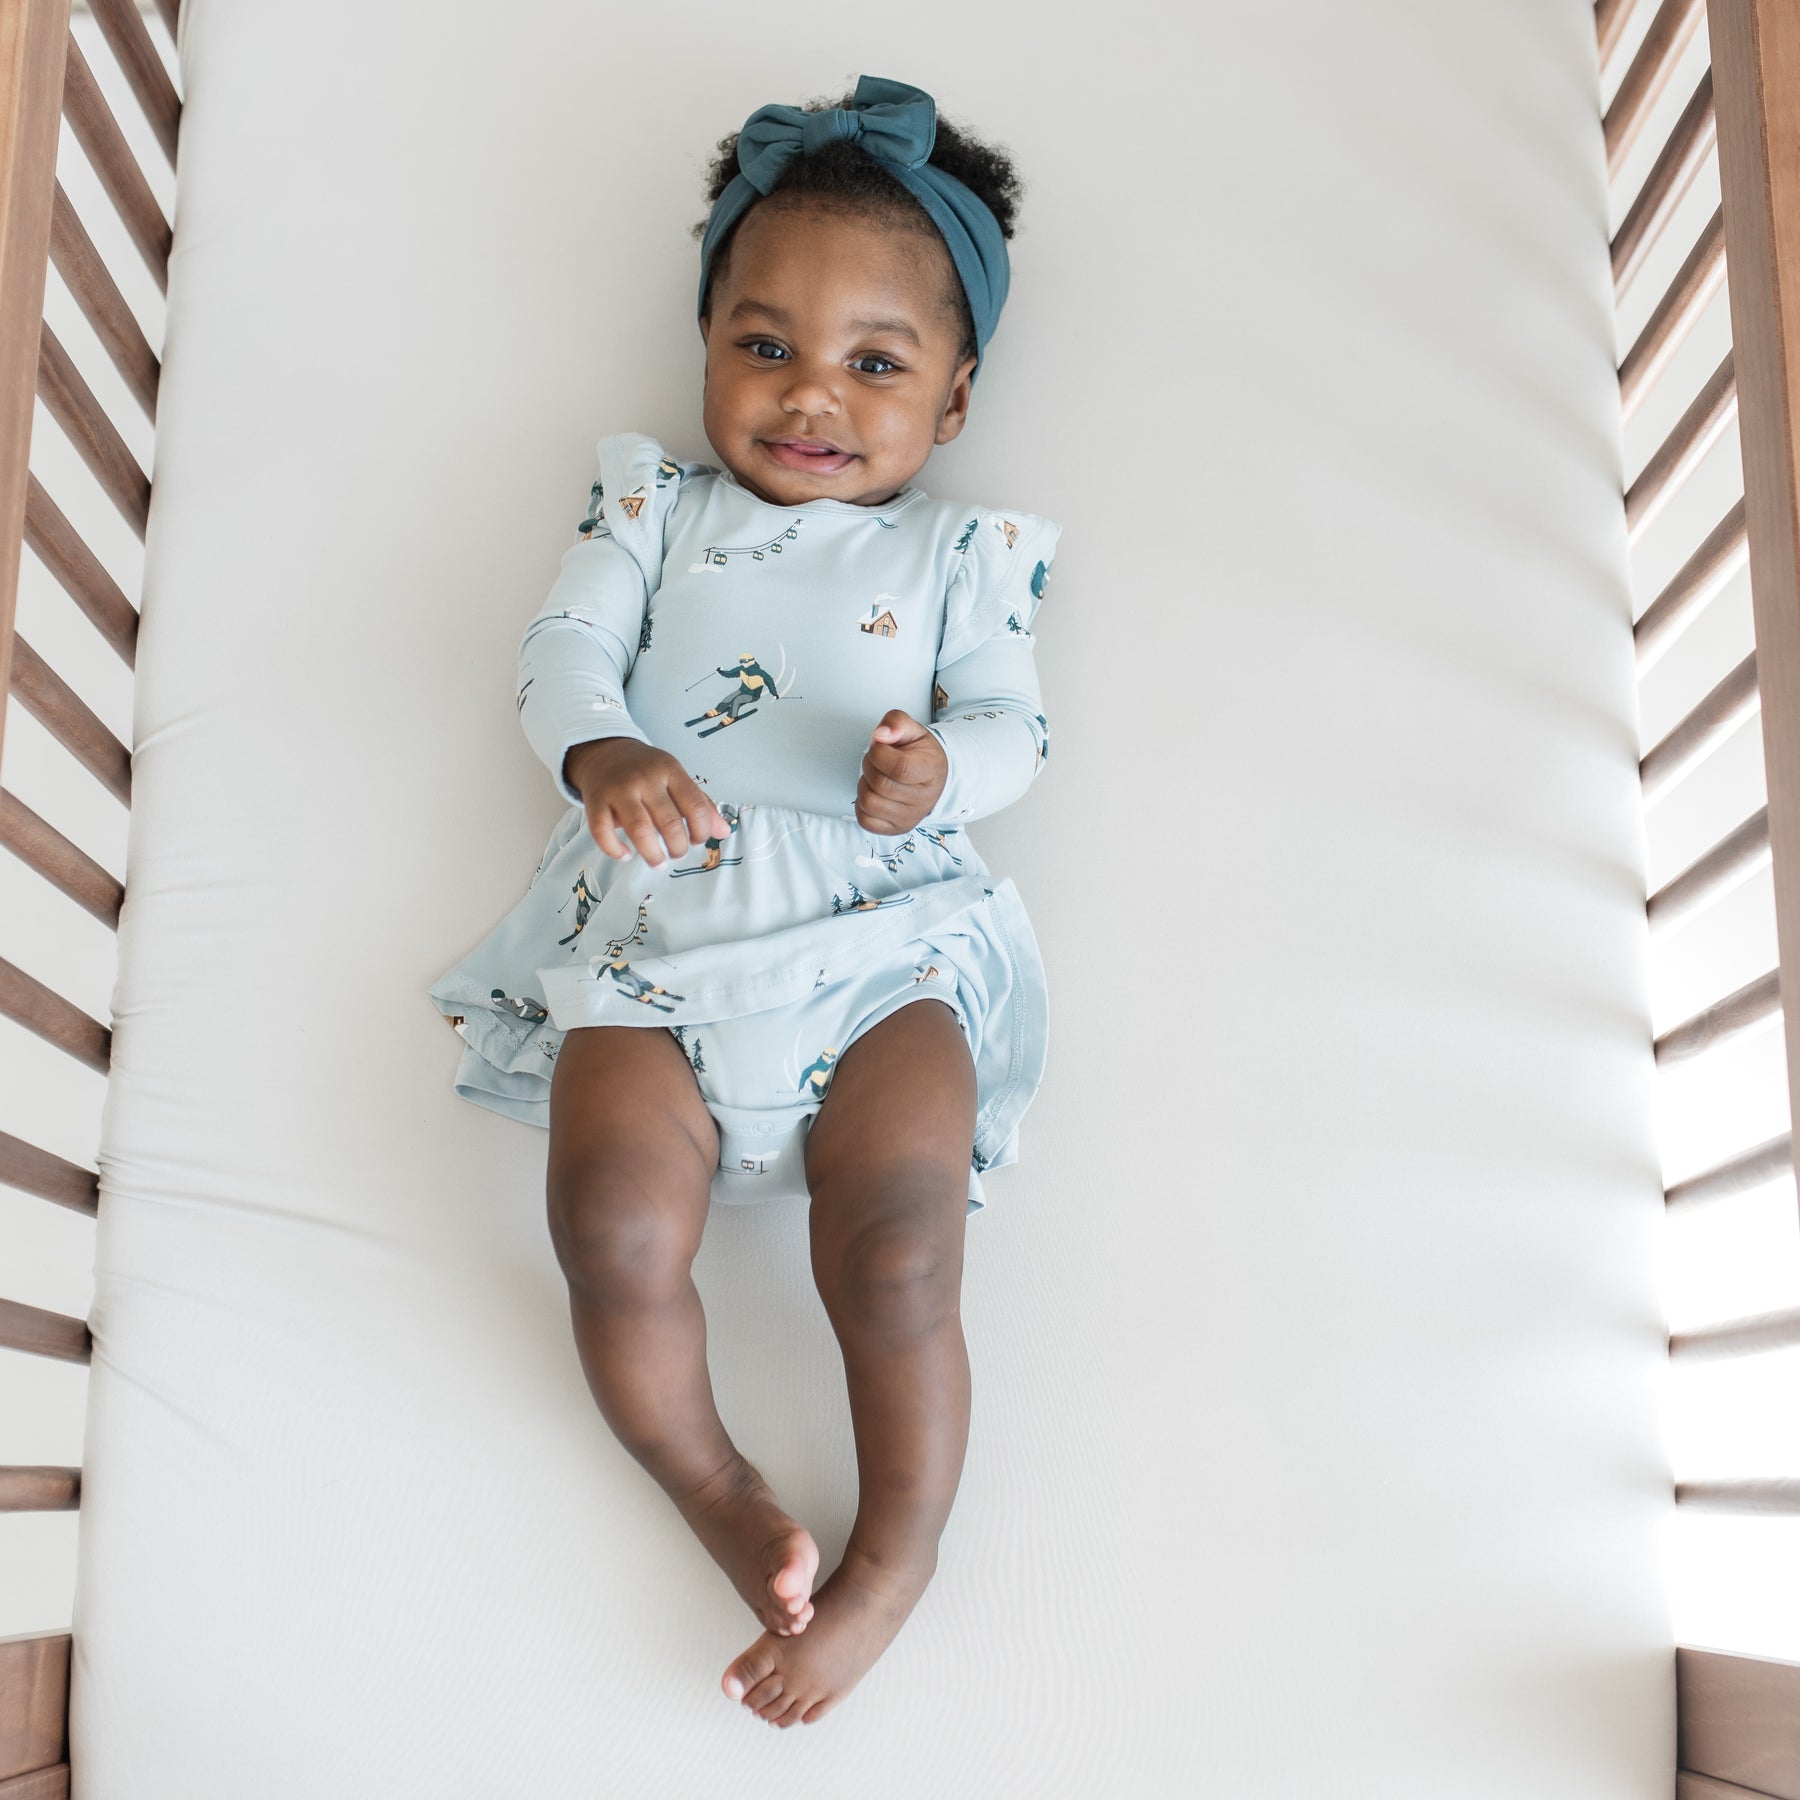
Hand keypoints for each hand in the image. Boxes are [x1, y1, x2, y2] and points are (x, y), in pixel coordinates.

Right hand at [563, 737, 729, 866]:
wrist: (604, 753)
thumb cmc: (646, 771)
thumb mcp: (676, 778)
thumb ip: (700, 804)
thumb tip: (723, 832)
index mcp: (670, 770)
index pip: (695, 806)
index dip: (702, 830)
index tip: (697, 840)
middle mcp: (645, 779)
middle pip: (669, 822)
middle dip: (679, 847)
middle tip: (678, 853)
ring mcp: (618, 790)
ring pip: (639, 829)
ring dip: (652, 854)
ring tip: (659, 862)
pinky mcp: (595, 801)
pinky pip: (602, 831)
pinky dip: (614, 849)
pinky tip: (625, 856)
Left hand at [856, 709, 947, 834]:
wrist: (931, 778)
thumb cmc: (919, 754)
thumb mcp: (912, 730)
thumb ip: (896, 722)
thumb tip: (880, 735)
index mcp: (931, 770)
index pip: (899, 768)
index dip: (879, 754)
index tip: (879, 747)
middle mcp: (924, 798)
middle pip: (880, 785)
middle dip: (869, 766)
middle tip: (876, 759)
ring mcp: (910, 817)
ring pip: (869, 803)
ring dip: (864, 785)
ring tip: (875, 776)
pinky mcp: (896, 828)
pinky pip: (865, 820)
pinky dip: (862, 805)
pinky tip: (874, 793)